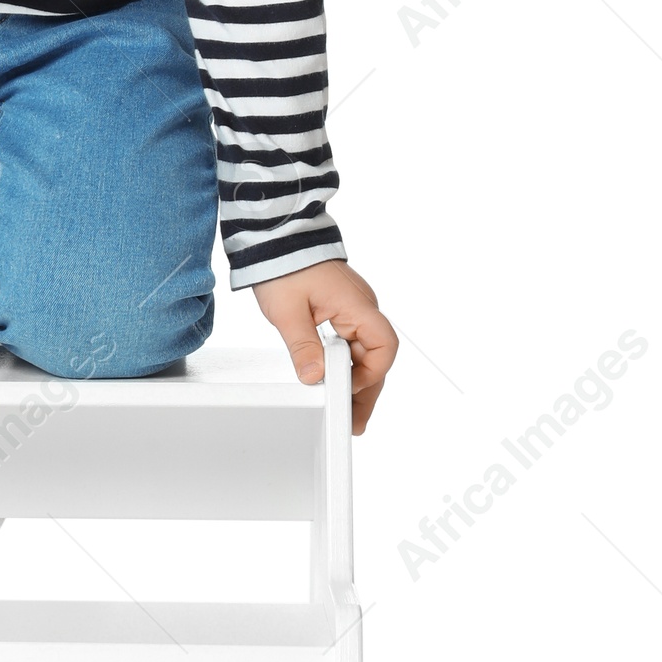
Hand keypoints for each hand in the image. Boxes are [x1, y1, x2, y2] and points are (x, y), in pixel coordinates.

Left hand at [251, 260, 397, 434]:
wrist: (277, 238)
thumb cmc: (284, 266)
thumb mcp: (288, 311)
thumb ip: (303, 345)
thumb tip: (315, 377)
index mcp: (356, 305)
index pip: (384, 345)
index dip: (370, 372)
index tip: (346, 387)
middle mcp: (362, 308)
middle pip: (376, 357)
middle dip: (366, 391)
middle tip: (353, 423)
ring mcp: (353, 310)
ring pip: (365, 353)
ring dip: (357, 381)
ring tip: (348, 414)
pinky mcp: (342, 311)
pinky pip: (353, 343)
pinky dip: (348, 366)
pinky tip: (338, 383)